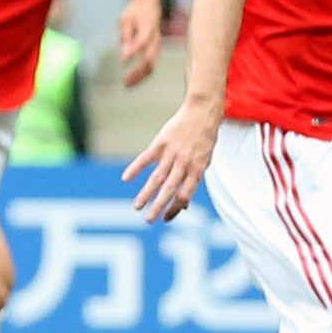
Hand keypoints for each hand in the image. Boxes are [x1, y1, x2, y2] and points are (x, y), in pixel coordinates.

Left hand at [116, 0, 161, 87]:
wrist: (149, 6)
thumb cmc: (135, 13)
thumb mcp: (125, 20)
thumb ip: (125, 35)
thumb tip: (124, 53)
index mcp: (147, 29)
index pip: (141, 42)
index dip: (133, 52)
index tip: (122, 61)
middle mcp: (155, 40)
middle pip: (149, 59)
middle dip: (137, 72)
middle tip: (124, 82)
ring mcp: (157, 46)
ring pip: (152, 66)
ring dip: (140, 77)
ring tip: (127, 85)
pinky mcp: (156, 51)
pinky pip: (152, 66)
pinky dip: (143, 75)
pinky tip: (132, 80)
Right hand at [122, 96, 220, 220]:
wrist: (202, 113)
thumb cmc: (205, 139)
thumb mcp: (205, 160)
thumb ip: (193, 180)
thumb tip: (185, 204)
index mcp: (197, 170)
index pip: (185, 195)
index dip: (175, 209)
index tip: (166, 218)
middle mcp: (183, 164)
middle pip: (169, 189)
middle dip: (159, 206)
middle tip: (149, 220)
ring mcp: (171, 153)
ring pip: (157, 177)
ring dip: (146, 193)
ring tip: (137, 206)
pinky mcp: (160, 143)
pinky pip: (146, 158)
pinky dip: (135, 168)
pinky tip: (126, 178)